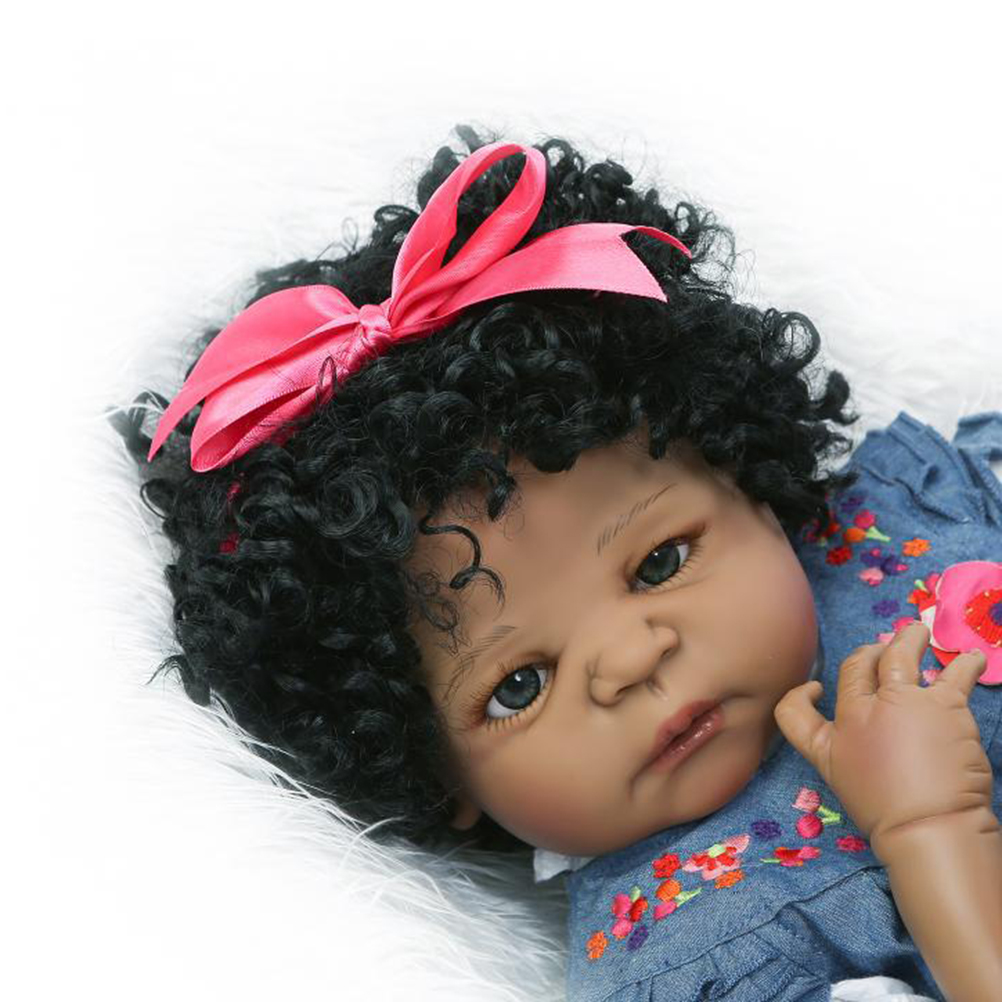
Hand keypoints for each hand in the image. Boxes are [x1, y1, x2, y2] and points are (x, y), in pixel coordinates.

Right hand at [773, 622, 993, 854]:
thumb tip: (823, 702)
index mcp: (837, 730)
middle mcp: (866, 709)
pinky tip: (971, 658)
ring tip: (918, 631)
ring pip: (902, 654)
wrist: (928, 825)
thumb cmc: (882, 808)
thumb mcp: (834, 773)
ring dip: (909, 639)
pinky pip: (956, 673)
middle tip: (882, 648)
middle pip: (860, 664)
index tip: (817, 689)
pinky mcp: (946, 704)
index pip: (800, 703)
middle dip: (870, 653)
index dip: (803, 692)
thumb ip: (821, 738)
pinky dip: (964, 663)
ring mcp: (907, 701)